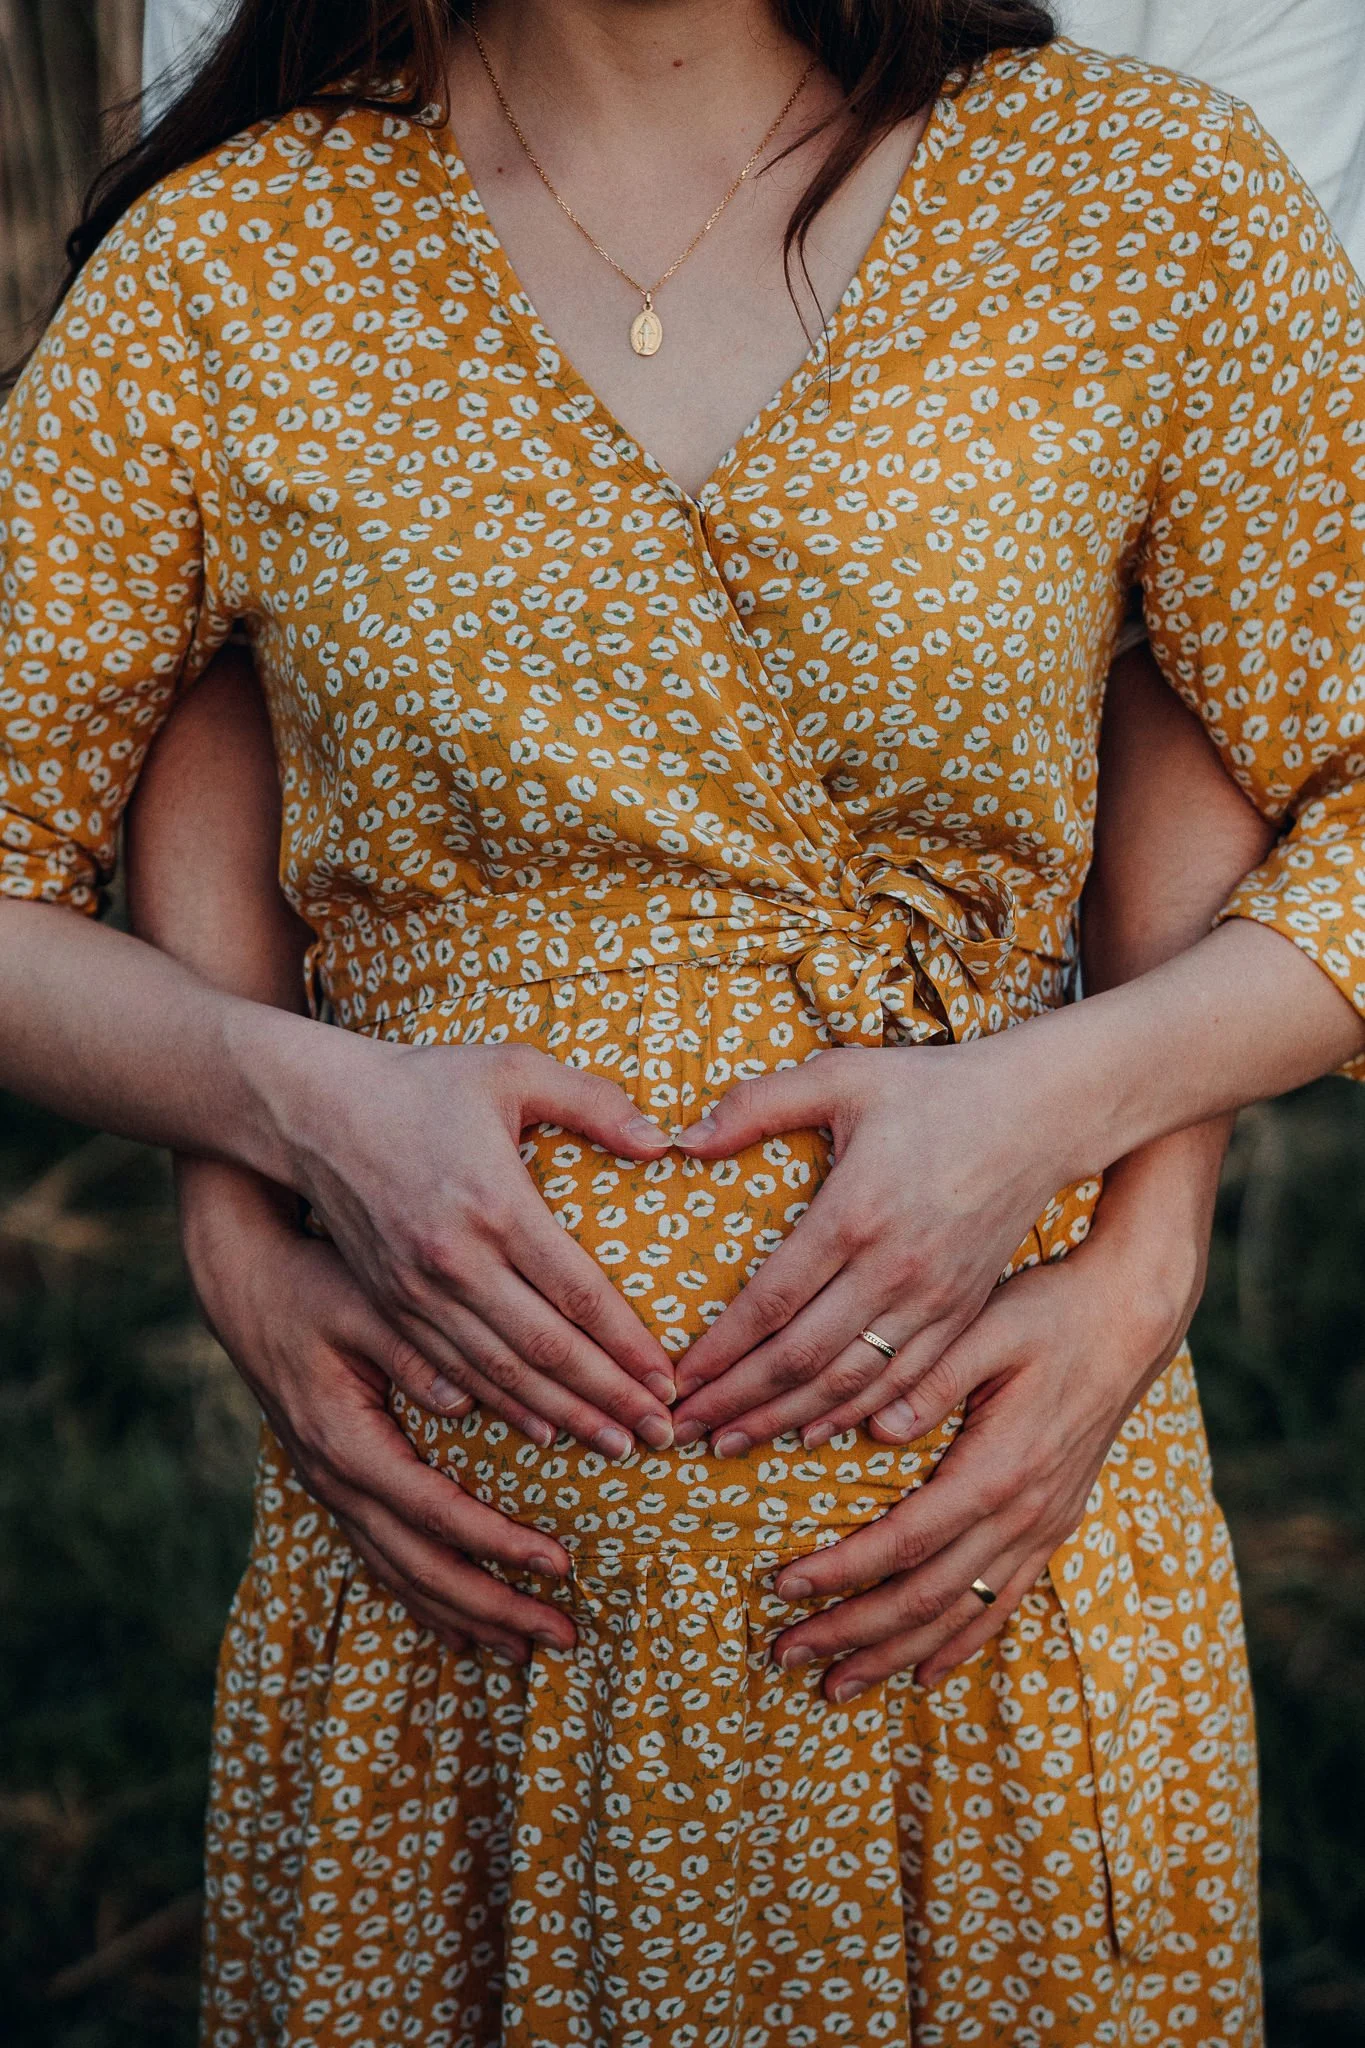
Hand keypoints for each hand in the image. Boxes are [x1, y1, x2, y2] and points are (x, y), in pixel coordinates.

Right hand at [178, 1161, 576, 1662]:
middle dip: (494, 1606)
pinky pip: (383, 1561)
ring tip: (528, 1648)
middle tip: (565, 1633)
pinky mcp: (336, 1485)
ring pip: (400, 1576)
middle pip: (421, 1567)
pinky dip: (427, 1600)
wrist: (243, 1285)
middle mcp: (334, 1480)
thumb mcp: (362, 1304)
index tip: (561, 1564)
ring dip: (466, 1616)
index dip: (498, 1544)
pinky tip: (463, 1631)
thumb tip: (466, 1401)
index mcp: (346, 1441)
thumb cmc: (310, 1283)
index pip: (435, 1511)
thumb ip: (416, 1350)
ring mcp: (330, 1490)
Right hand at [281, 1039, 677, 1455]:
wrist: (309, 1108)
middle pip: (546, 1349)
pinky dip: (502, 1408)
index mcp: (494, 1202)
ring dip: (563, 1415)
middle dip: (609, 1398)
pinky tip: (542, 1432)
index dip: (629, 1344)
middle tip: (662, 1433)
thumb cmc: (421, 1081)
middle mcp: (454, 1260)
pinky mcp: (389, 1304)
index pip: (578, 1292)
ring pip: (501, 1374)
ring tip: (616, 1445)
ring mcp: (415, 1290)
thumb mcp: (511, 1067)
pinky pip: (452, 1372)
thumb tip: (665, 1143)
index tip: (670, 1380)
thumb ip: (593, 1100)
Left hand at [670, 1036, 1074, 1453]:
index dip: (720, 1350)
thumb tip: (685, 1138)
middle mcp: (894, 1269)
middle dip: (737, 1400)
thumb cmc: (934, 1088)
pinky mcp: (962, 1313)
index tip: (677, 1378)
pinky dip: (852, 1415)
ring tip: (732, 1443)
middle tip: (685, 1426)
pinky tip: (811, 1432)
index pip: (771, 1303)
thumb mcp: (842, 1074)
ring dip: (784, 1419)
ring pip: (848, 1382)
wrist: (1043, 1113)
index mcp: (855, 1213)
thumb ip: (758, 1103)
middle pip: (801, 1358)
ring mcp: (934, 1300)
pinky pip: (902, 1383)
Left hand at [763, 1156, 1207, 1698]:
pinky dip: (960, 1644)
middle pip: (925, 1597)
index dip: (842, 1571)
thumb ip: (932, 1377)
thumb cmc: (1052, 1313)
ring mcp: (1043, 1526)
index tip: (783, 1586)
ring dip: (895, 1654)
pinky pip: (1003, 1603)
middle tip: (784, 1653)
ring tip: (835, 1686)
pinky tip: (924, 1672)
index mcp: (998, 1468)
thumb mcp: (989, 1326)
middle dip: (851, 1630)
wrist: (1131, 1322)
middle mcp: (1023, 1513)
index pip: (904, 1540)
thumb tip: (876, 1426)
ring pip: (961, 1614)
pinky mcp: (1054, 1525)